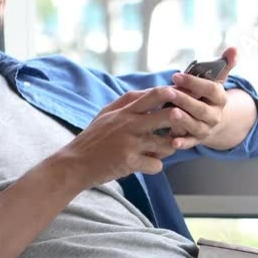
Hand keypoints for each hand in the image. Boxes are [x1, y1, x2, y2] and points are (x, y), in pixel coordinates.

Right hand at [54, 86, 194, 189]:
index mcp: (125, 111)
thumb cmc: (93, 138)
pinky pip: (157, 165)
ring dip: (170, 147)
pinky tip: (147, 165)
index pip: (154, 95)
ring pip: (168, 144)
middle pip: (169, 116)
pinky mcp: (129, 162)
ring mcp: (131, 144)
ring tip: (162, 149)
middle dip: (181, 121)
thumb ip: (128, 101)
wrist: (75, 163)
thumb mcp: (107, 113)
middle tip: (182, 127)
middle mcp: (130, 124)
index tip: (183, 98)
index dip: (173, 94)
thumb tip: (150, 91)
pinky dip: (155, 166)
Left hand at [165, 47, 237, 150]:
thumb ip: (224, 65)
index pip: (211, 89)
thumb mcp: (216, 82)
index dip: (195, 83)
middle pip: (202, 109)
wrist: (213, 122)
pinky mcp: (196, 140)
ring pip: (196, 125)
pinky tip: (173, 141)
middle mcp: (215, 115)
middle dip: (186, 101)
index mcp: (220, 99)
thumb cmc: (208, 97)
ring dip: (184, 120)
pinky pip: (190, 142)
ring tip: (172, 113)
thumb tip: (234, 49)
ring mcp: (206, 129)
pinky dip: (182, 143)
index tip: (177, 75)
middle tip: (170, 93)